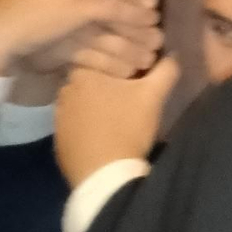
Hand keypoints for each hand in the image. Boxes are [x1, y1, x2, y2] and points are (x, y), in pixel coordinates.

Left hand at [54, 55, 177, 187]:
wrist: (105, 178)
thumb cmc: (127, 128)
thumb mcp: (153, 95)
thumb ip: (165, 68)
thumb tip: (173, 53)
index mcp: (83, 72)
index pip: (102, 56)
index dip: (122, 64)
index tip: (137, 74)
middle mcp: (64, 91)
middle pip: (91, 78)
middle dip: (108, 83)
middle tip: (130, 94)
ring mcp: (58, 118)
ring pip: (81, 102)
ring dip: (96, 104)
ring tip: (119, 115)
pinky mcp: (59, 142)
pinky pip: (74, 125)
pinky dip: (87, 126)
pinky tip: (104, 134)